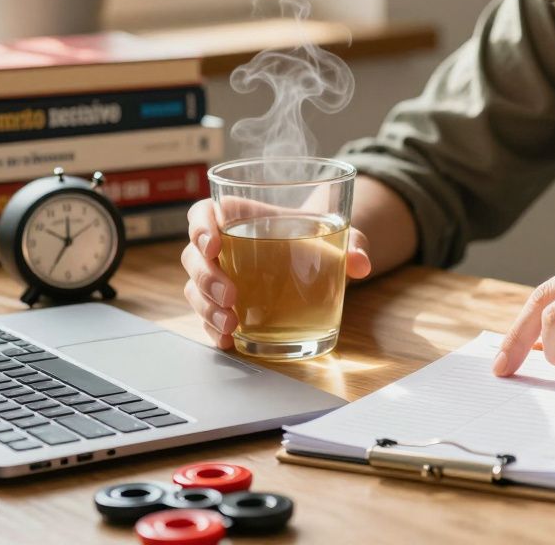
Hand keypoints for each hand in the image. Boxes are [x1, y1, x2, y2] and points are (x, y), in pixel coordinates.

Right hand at [180, 199, 372, 349]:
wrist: (319, 260)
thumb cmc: (317, 238)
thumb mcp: (339, 235)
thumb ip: (353, 243)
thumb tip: (361, 262)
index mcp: (240, 217)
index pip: (203, 213)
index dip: (200, 227)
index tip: (214, 245)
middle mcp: (223, 246)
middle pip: (194, 256)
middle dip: (207, 277)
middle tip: (231, 296)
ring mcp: (220, 277)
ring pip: (195, 289)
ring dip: (206, 308)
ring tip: (232, 324)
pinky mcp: (225, 305)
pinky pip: (206, 316)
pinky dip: (212, 329)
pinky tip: (226, 340)